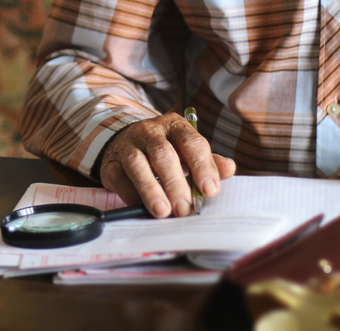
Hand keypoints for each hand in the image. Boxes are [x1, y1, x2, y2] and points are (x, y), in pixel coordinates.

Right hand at [98, 113, 235, 217]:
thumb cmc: (166, 152)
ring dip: (151, 189)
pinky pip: (118, 177)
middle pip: (163, 154)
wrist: (126, 144)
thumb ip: (208, 162)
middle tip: (185, 208)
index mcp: (175, 126)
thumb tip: (228, 169)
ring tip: (163, 211)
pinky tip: (141, 207)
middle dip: (175, 183)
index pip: (191, 142)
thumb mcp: (188, 153)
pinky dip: (130, 194)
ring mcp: (128, 145)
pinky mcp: (110, 162)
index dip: (202, 166)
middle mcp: (150, 131)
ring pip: (137, 164)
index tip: (210, 190)